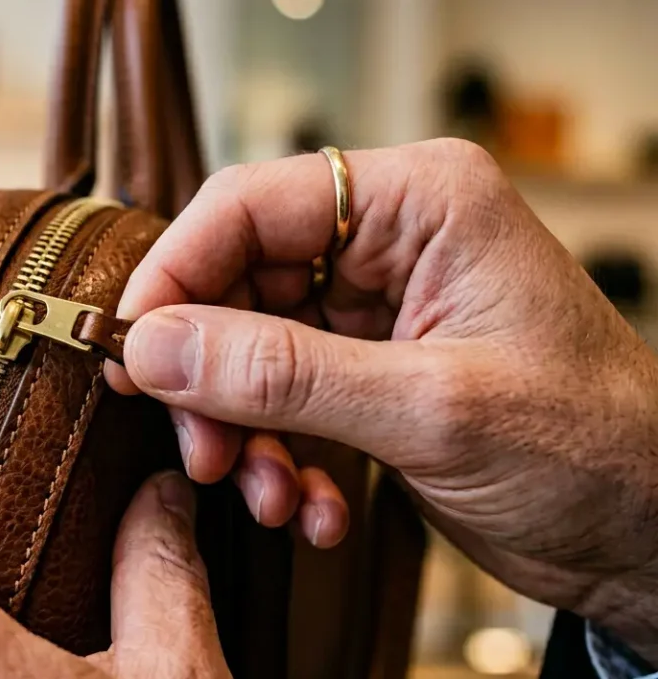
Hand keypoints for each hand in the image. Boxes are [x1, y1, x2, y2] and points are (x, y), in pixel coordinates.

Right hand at [106, 138, 657, 661]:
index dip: (176, 276)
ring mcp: (376, 310)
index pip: (248, 207)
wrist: (654, 539)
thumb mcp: (427, 409)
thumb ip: (281, 373)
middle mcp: (390, 242)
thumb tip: (154, 346)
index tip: (135, 354)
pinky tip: (314, 509)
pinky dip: (280, 458)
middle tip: (202, 449)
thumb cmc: (595, 451)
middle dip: (212, 378)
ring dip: (243, 431)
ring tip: (268, 494)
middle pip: (236, 283)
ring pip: (247, 350)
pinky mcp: (369, 371)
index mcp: (420, 203)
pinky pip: (281, 399)